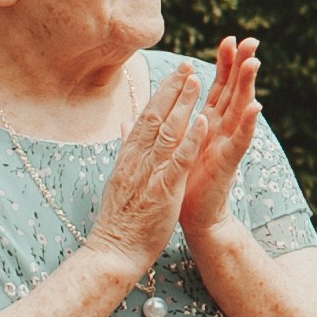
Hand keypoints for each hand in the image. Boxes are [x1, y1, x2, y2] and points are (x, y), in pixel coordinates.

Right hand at [83, 63, 202, 277]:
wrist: (113, 251)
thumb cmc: (120, 220)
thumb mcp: (120, 178)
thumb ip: (126, 150)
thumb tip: (124, 126)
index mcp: (129, 156)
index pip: (146, 116)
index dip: (162, 93)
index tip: (176, 73)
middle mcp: (137, 159)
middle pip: (155, 116)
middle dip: (173, 89)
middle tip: (189, 65)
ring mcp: (149, 173)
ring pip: (167, 132)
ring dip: (183, 105)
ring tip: (197, 81)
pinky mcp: (163, 190)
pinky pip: (178, 161)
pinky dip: (190, 140)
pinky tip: (203, 122)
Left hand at [181, 37, 263, 236]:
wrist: (193, 217)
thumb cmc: (185, 182)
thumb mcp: (177, 145)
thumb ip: (173, 123)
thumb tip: (164, 103)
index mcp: (208, 123)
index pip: (219, 87)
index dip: (224, 64)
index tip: (228, 39)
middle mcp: (222, 130)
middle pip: (234, 91)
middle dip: (241, 65)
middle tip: (250, 39)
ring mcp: (227, 145)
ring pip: (240, 109)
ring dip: (248, 85)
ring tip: (255, 62)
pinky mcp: (228, 163)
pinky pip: (240, 140)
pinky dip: (247, 123)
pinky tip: (255, 106)